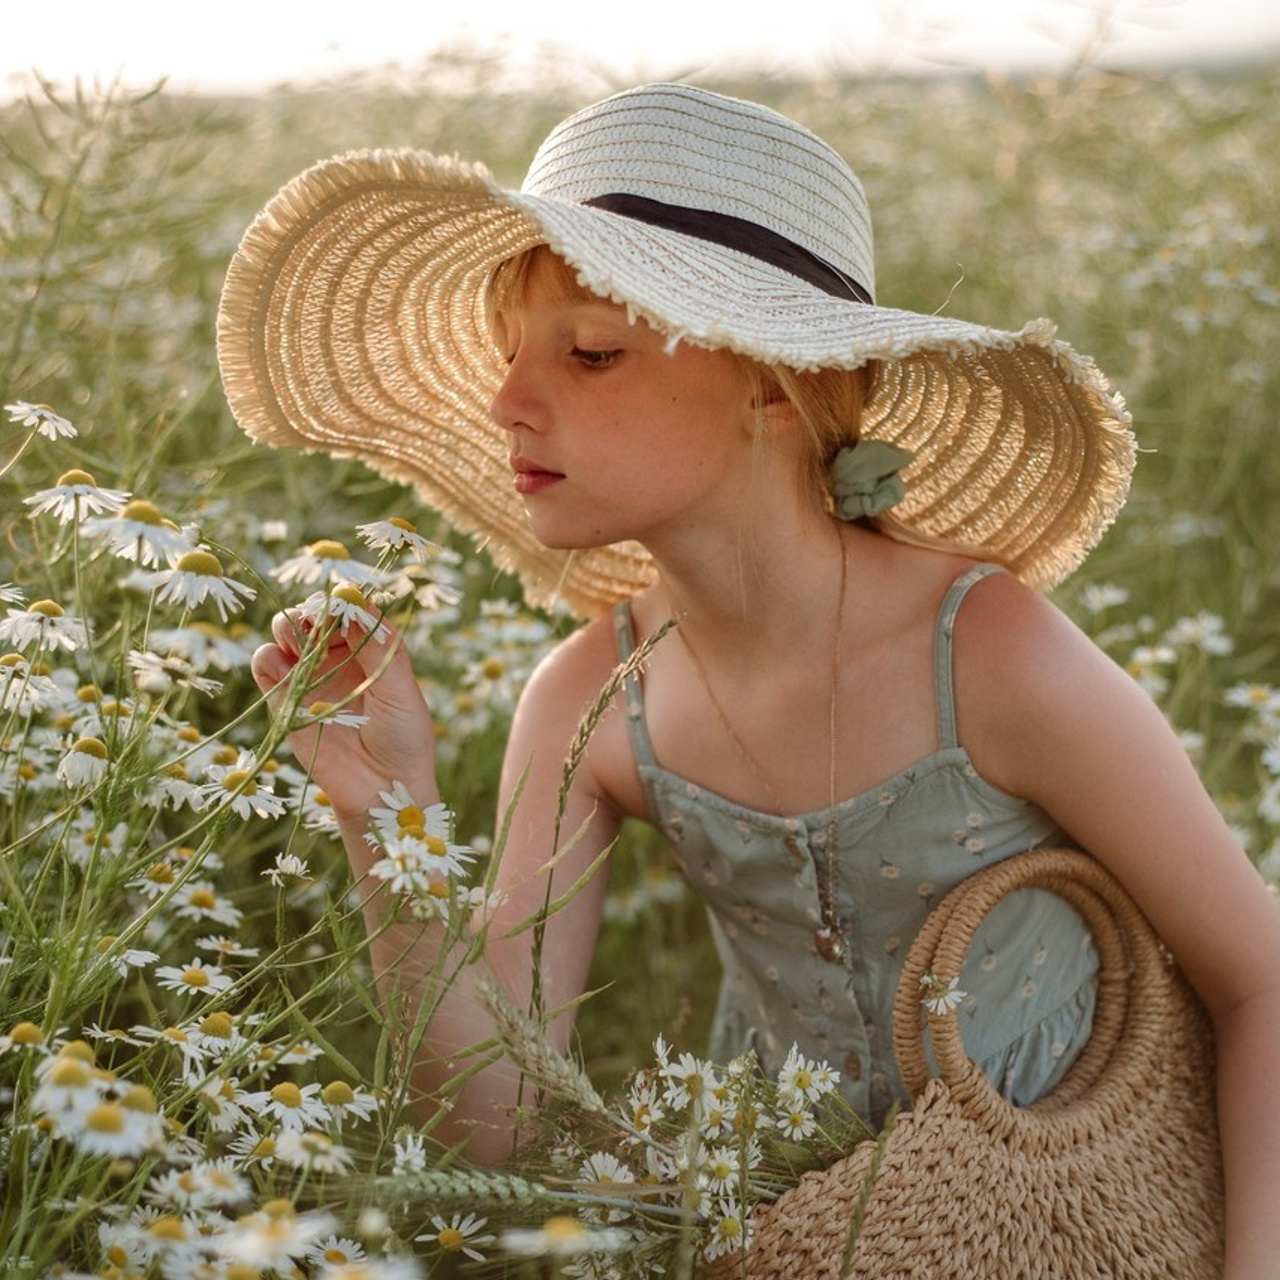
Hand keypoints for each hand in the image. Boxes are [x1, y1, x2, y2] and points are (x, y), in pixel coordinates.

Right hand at [250, 605, 437, 826]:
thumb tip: (355, 601)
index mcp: (371, 648)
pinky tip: (282, 668)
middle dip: (310, 610)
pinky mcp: (284, 699)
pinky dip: (267, 658)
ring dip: (287, 627)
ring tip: (299, 645)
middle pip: (313, 614)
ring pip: (286, 632)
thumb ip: (379, 645)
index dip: (341, 600)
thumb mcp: (400, 687)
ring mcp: (309, 676)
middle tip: (315, 625)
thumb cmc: (404, 738)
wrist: (381, 790)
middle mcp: (338, 656)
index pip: (349, 609)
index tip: (339, 602)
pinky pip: (266, 665)